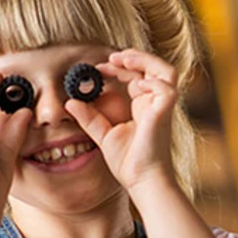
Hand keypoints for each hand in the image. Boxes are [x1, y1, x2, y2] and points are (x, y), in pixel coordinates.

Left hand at [65, 49, 177, 190]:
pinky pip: (166, 87)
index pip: (136, 76)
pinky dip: (151, 81)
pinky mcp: (165, 113)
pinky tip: (135, 85)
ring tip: (124, 60)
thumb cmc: (129, 162)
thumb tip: (70, 103)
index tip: (98, 68)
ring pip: (166, 71)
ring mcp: (162, 108)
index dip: (119, 68)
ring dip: (146, 61)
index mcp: (144, 107)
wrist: (142, 180)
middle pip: (154, 68)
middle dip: (134, 57)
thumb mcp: (103, 135)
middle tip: (112, 57)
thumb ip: (89, 118)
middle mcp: (155, 104)